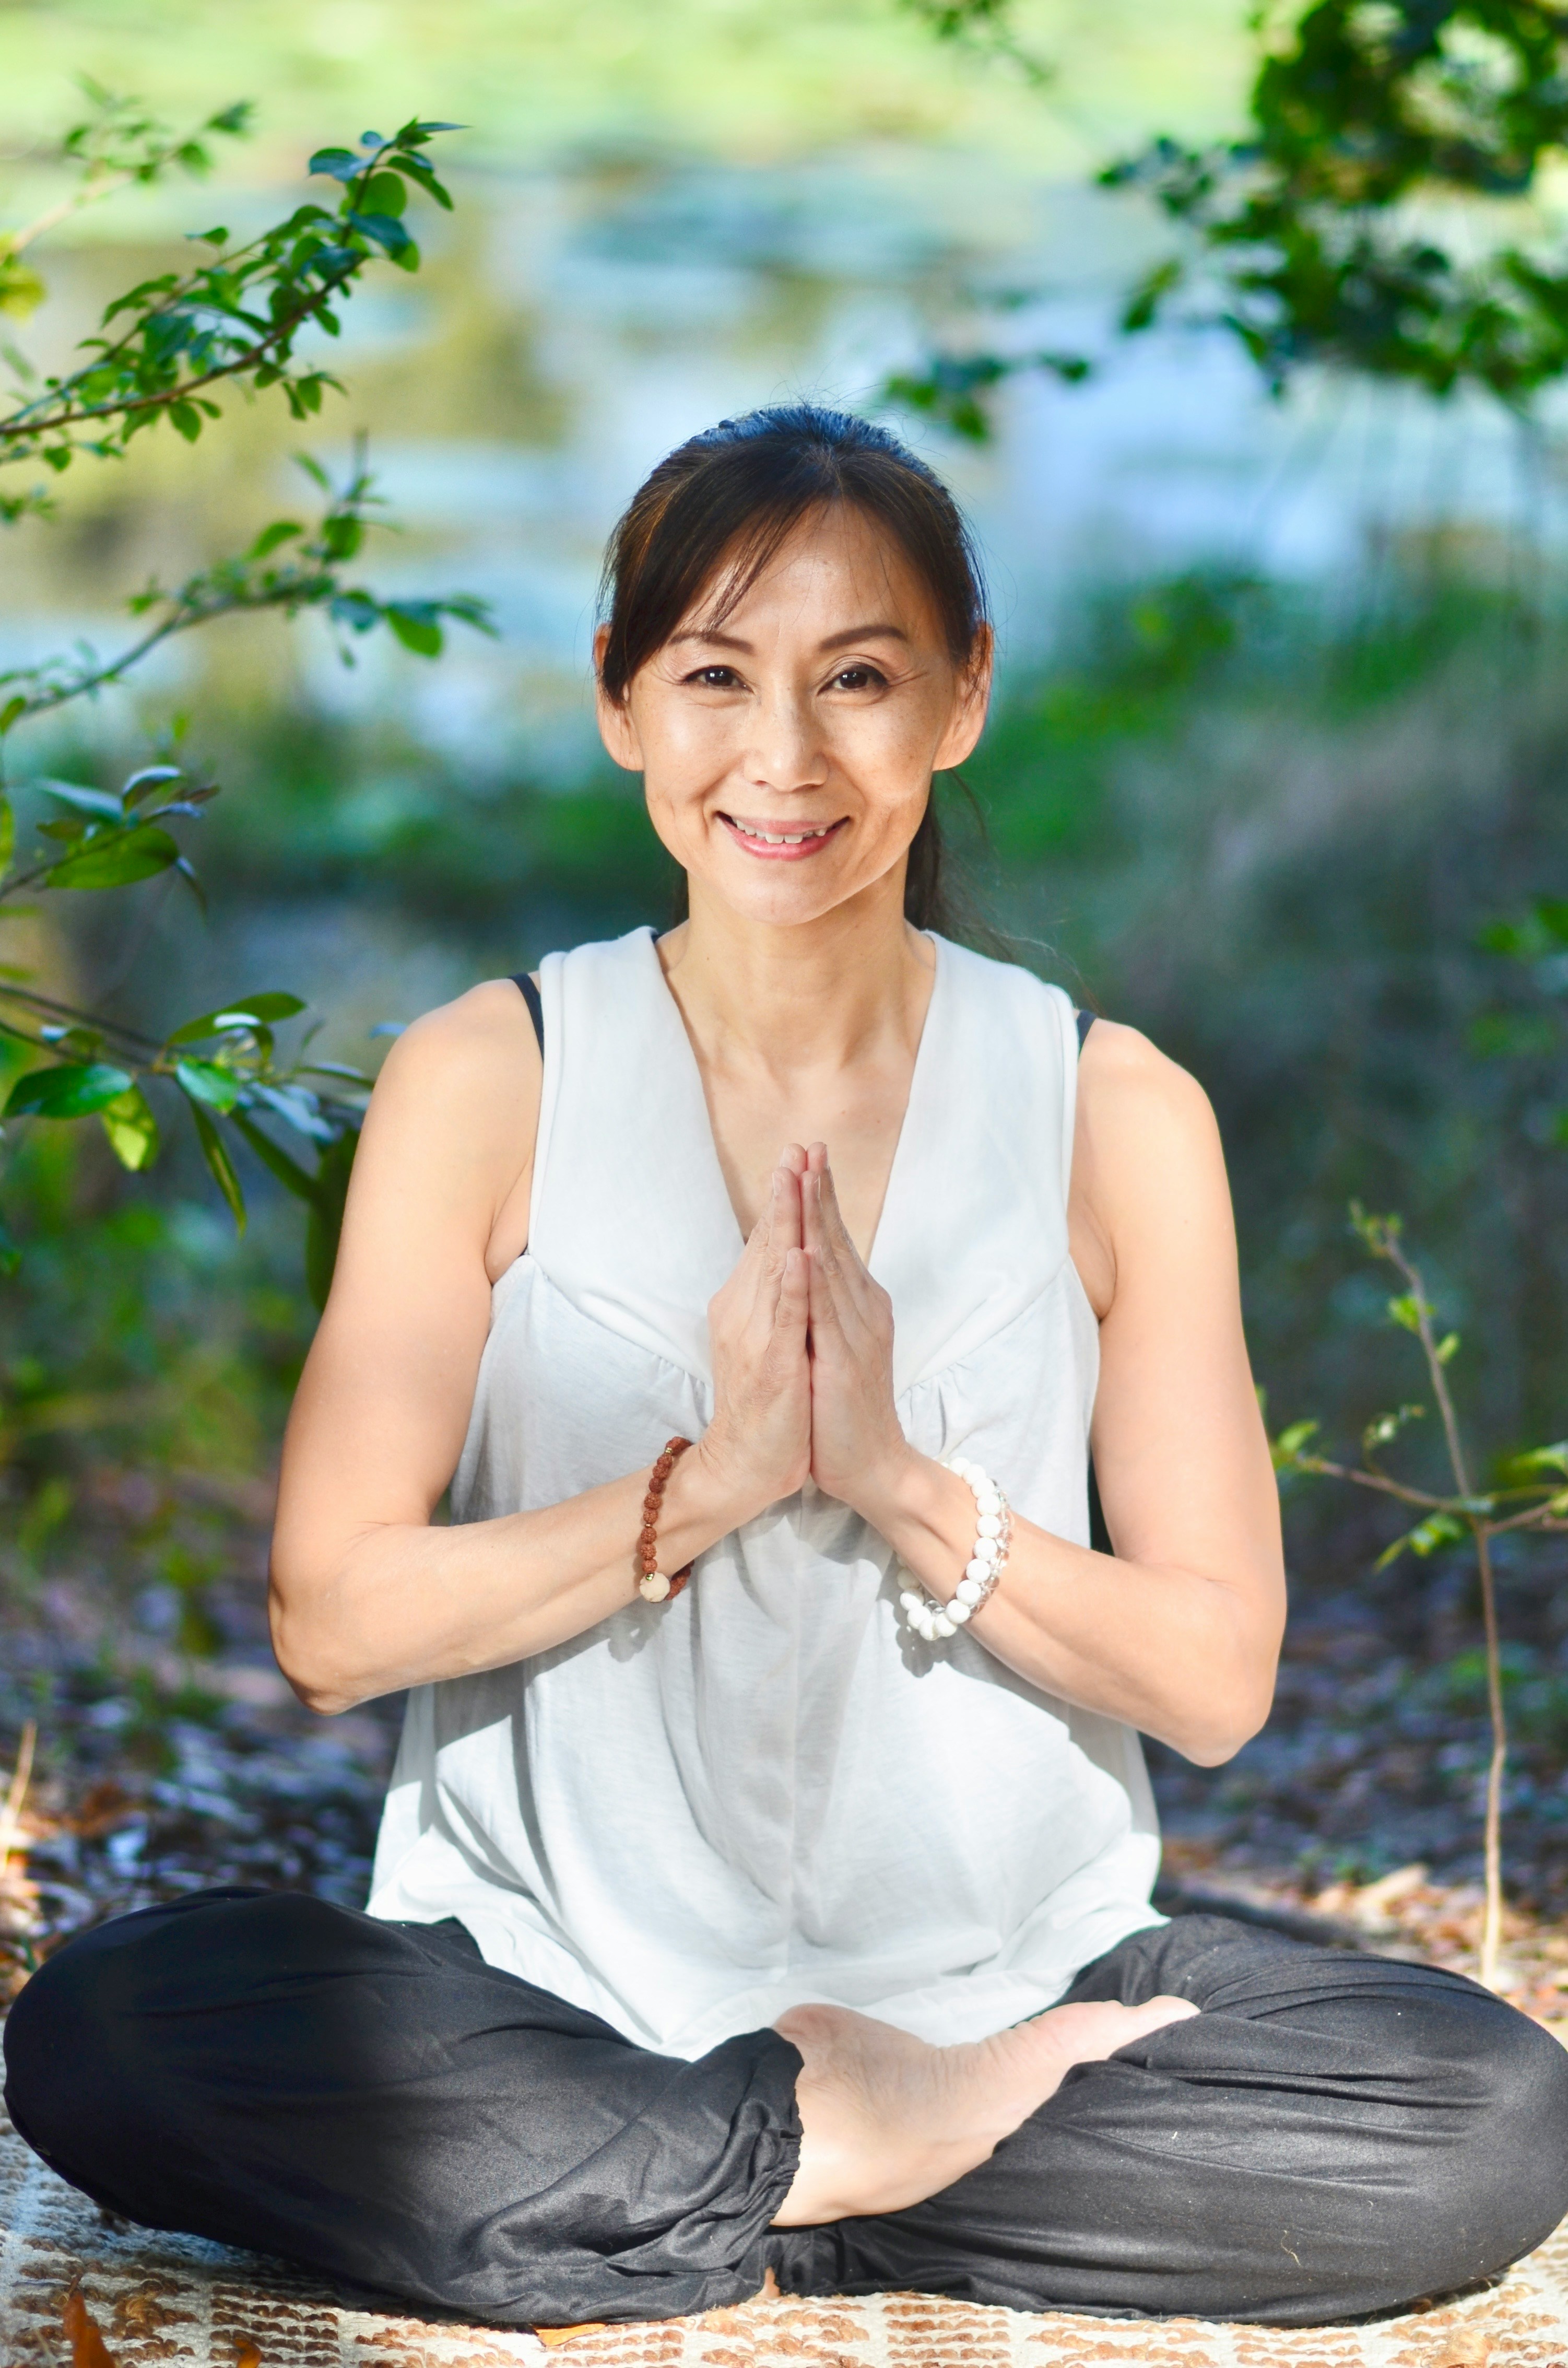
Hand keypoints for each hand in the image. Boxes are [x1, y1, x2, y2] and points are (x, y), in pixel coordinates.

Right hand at [701, 1158, 811, 1521]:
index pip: (767, 1241)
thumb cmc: (766, 1403)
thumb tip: (786, 1257)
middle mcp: (743, 1312)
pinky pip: (783, 1318)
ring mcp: (756, 1337)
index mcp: (744, 1304)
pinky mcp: (773, 1364)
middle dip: (784, 1193)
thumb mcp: (768, 1339)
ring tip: (793, 1179)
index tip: (798, 1154)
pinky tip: (797, 1254)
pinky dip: (790, 1285)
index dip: (784, 1197)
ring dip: (784, 1222)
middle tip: (797, 1146)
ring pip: (772, 1268)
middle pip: (767, 1242)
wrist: (745, 1463)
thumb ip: (772, 1298)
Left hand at [802, 1144, 911, 1513]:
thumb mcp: (837, 1344)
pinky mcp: (843, 1363)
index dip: (821, 1197)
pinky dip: (813, 1281)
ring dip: (816, 1220)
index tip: (806, 1155)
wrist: (875, 1466)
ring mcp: (856, 1334)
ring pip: (832, 1266)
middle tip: (808, 1144)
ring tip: (803, 1177)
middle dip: (820, 1190)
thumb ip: (828, 1306)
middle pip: (837, 1240)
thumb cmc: (847, 1408)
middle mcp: (863, 1310)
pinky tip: (803, 1251)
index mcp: (859, 1304)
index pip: (835, 1240)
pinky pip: (824, 1316)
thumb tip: (811, 1268)